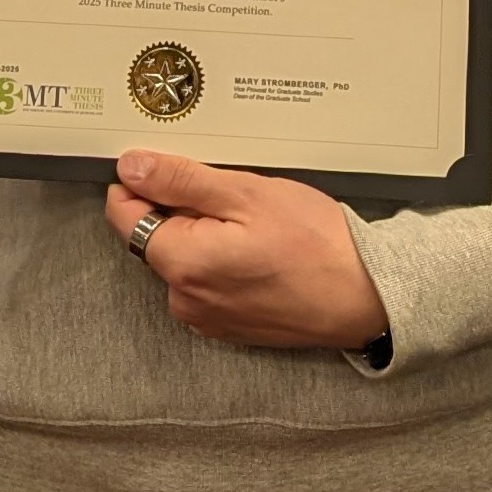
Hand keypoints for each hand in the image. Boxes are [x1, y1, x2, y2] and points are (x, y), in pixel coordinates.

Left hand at [105, 148, 387, 349]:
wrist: (367, 295)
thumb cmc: (316, 244)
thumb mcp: (246, 193)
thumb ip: (180, 181)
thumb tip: (131, 167)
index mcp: (181, 264)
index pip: (124, 214)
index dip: (143, 181)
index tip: (174, 165)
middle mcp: (184, 300)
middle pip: (154, 235)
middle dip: (181, 206)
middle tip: (232, 192)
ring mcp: (206, 318)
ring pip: (182, 256)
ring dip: (204, 233)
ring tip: (253, 223)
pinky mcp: (227, 326)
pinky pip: (206, 280)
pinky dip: (222, 259)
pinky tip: (259, 248)